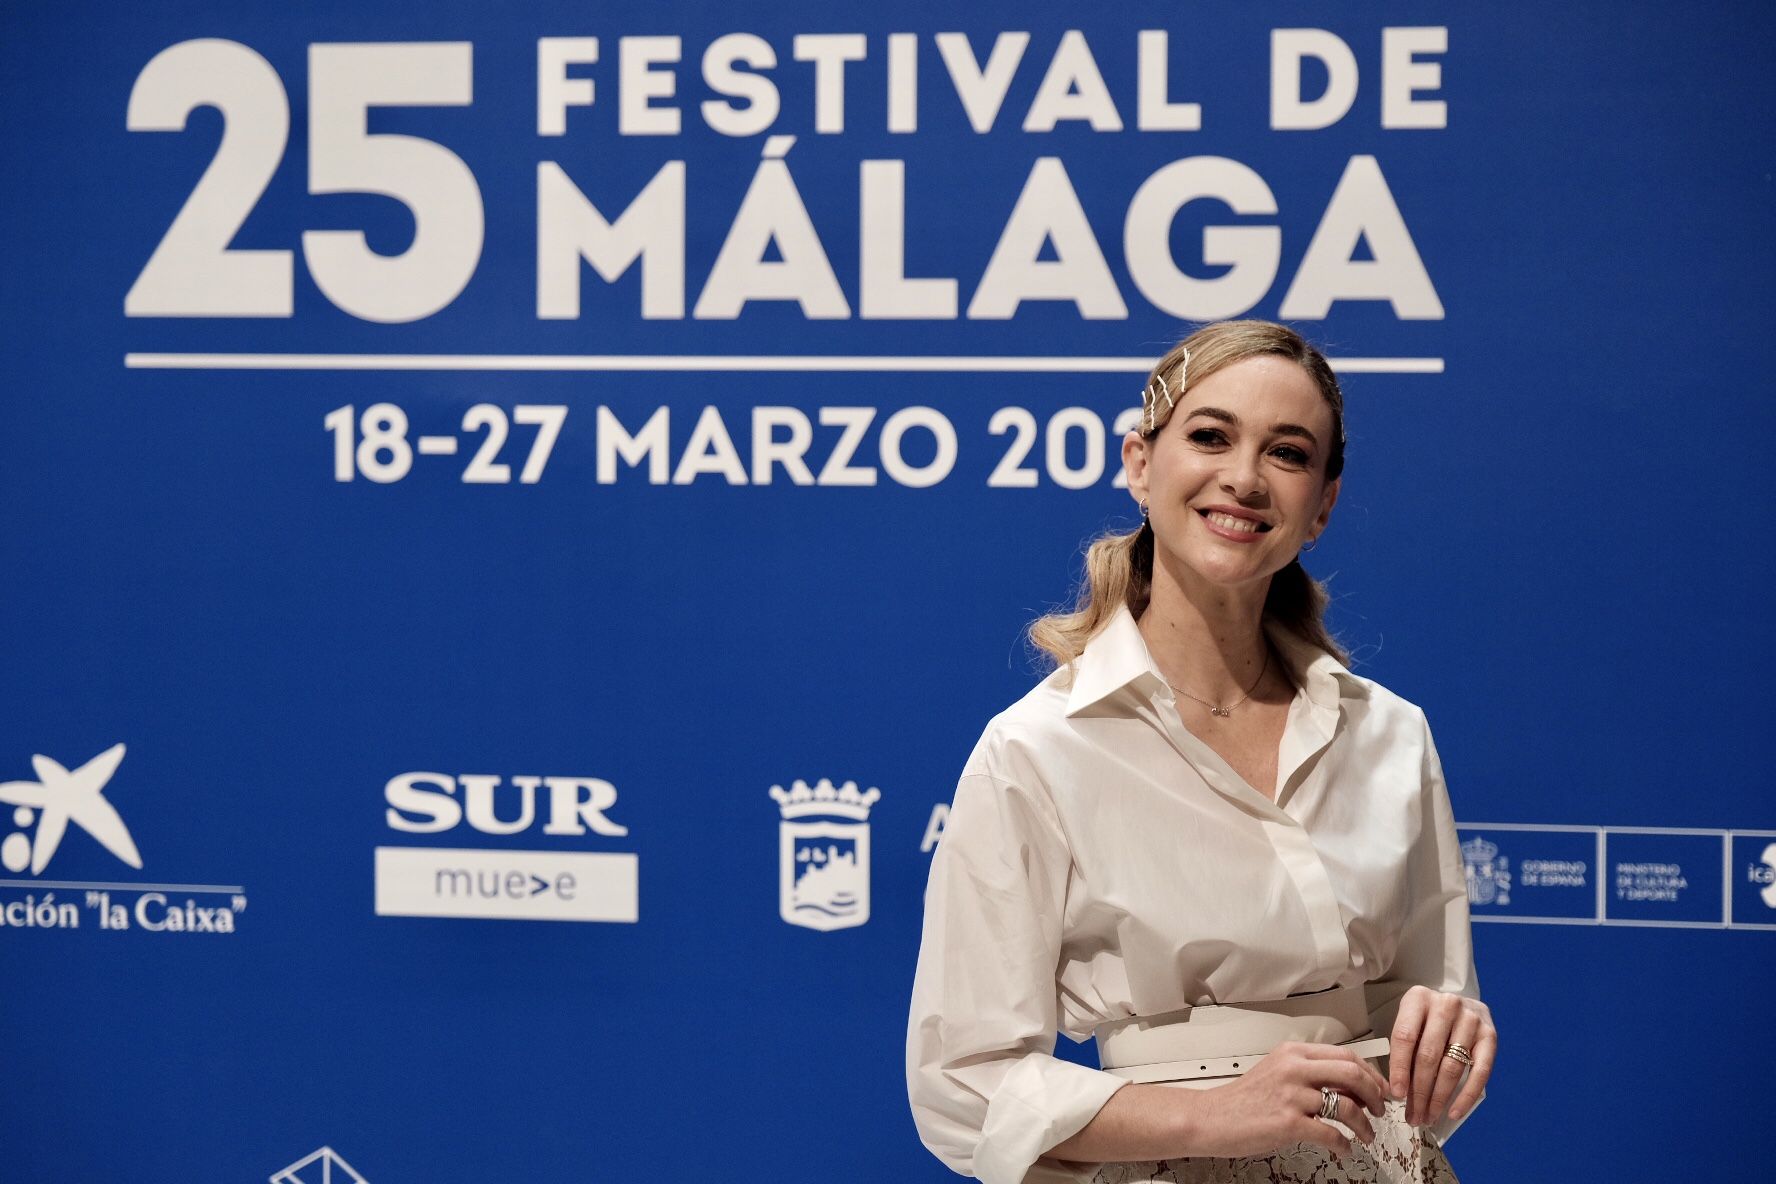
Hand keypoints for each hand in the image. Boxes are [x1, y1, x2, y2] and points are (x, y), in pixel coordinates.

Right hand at [1192, 1041, 1389, 1159]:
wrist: (1211, 1118)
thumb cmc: (1243, 1099)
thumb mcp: (1276, 1071)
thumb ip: (1308, 1072)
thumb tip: (1348, 1087)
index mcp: (1292, 1052)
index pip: (1345, 1054)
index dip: (1371, 1073)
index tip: (1380, 1088)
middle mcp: (1293, 1068)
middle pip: (1352, 1073)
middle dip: (1375, 1094)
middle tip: (1381, 1109)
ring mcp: (1292, 1095)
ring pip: (1347, 1106)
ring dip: (1365, 1125)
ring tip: (1367, 1135)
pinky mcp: (1289, 1123)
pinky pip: (1332, 1134)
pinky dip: (1344, 1146)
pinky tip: (1344, 1149)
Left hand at [1388, 986, 1496, 1126]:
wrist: (1460, 1005)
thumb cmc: (1428, 1020)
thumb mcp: (1411, 1023)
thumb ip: (1405, 1050)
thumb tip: (1400, 1092)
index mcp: (1418, 998)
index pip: (1405, 1037)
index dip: (1400, 1068)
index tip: (1397, 1093)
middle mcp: (1446, 1005)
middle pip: (1429, 1055)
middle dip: (1419, 1091)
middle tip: (1414, 1114)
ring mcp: (1471, 1020)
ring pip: (1452, 1066)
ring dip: (1439, 1097)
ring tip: (1429, 1115)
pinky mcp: (1490, 1036)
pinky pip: (1479, 1072)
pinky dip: (1466, 1096)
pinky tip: (1454, 1111)